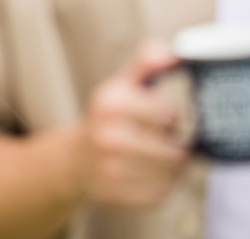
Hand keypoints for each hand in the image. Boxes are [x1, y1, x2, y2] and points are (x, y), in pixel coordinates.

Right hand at [82, 41, 188, 206]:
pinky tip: (144, 175)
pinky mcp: (114, 194)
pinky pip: (160, 195)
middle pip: (175, 151)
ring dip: (170, 169)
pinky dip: (159, 187)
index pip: (169, 114)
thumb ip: (147, 63)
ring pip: (171, 175)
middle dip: (174, 146)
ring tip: (153, 158)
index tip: (161, 116)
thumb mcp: (121, 85)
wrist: (74, 160)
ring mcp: (109, 168)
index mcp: (109, 103)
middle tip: (158, 141)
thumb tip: (171, 54)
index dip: (171, 117)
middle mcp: (107, 136)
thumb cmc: (108, 118)